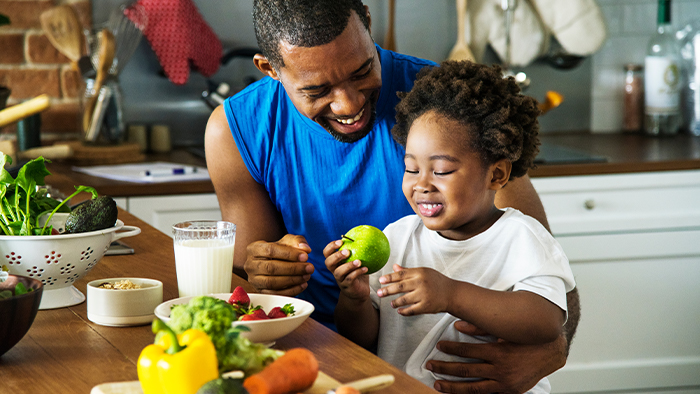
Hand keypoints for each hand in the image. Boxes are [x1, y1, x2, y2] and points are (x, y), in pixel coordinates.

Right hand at [244, 234, 314, 296]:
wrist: (271, 263)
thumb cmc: (280, 250)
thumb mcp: (287, 241)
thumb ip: (297, 241)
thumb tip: (305, 248)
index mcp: (254, 248)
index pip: (270, 250)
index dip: (289, 254)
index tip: (305, 256)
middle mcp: (250, 265)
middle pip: (271, 268)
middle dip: (293, 268)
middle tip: (309, 268)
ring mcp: (253, 280)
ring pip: (272, 282)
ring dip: (292, 280)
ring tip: (307, 276)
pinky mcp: (260, 292)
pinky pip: (275, 294)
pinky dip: (291, 291)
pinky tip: (303, 285)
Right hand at [323, 240, 369, 300]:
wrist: (359, 291)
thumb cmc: (358, 273)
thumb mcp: (357, 260)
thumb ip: (358, 250)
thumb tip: (367, 233)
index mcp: (335, 262)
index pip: (327, 253)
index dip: (331, 246)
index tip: (341, 241)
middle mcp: (335, 270)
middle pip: (328, 263)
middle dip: (336, 256)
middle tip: (347, 251)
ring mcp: (340, 279)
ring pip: (338, 272)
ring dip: (348, 266)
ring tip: (359, 261)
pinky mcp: (347, 286)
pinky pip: (350, 279)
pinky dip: (357, 273)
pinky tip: (366, 269)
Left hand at [377, 264, 452, 315]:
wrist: (452, 293)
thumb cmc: (436, 281)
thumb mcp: (424, 272)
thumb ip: (408, 271)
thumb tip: (394, 267)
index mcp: (420, 273)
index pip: (401, 274)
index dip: (389, 277)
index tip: (380, 280)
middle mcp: (421, 283)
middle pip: (400, 287)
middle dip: (387, 290)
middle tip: (378, 293)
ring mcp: (424, 295)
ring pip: (404, 299)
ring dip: (395, 302)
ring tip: (391, 303)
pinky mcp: (426, 306)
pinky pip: (411, 310)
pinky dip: (404, 311)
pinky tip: (399, 311)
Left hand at [426, 321, 566, 393]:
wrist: (551, 352)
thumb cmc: (526, 338)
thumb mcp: (505, 330)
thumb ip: (481, 328)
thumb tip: (458, 325)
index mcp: (499, 352)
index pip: (468, 352)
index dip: (451, 349)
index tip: (438, 346)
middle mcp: (501, 369)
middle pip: (466, 371)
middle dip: (445, 368)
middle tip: (429, 365)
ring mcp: (505, 383)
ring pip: (473, 388)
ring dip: (453, 387)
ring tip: (437, 384)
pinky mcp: (509, 391)